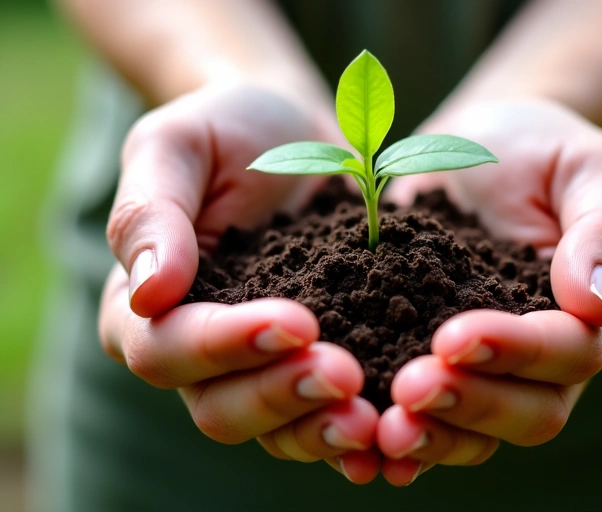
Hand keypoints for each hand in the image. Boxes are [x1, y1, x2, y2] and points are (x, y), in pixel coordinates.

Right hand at [99, 86, 378, 482]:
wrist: (297, 136)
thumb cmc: (227, 131)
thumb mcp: (177, 146)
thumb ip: (150, 212)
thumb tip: (150, 293)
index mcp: (148, 307)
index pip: (167, 348)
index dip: (225, 345)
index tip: (294, 321)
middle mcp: (198, 354)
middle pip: (221, 407)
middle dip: (282, 395)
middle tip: (345, 375)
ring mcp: (259, 368)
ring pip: (276, 427)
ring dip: (322, 428)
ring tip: (373, 418)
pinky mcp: (314, 366)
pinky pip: (327, 415)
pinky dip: (358, 428)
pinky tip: (397, 426)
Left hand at [379, 100, 601, 484]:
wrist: (473, 149)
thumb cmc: (538, 149)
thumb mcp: (587, 165)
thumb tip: (596, 304)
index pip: (573, 351)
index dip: (518, 352)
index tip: (455, 336)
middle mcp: (555, 360)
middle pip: (532, 411)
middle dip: (470, 404)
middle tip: (409, 389)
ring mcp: (498, 372)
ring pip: (481, 431)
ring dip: (435, 434)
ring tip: (383, 427)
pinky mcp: (445, 368)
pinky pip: (432, 418)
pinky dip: (402, 432)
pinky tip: (361, 438)